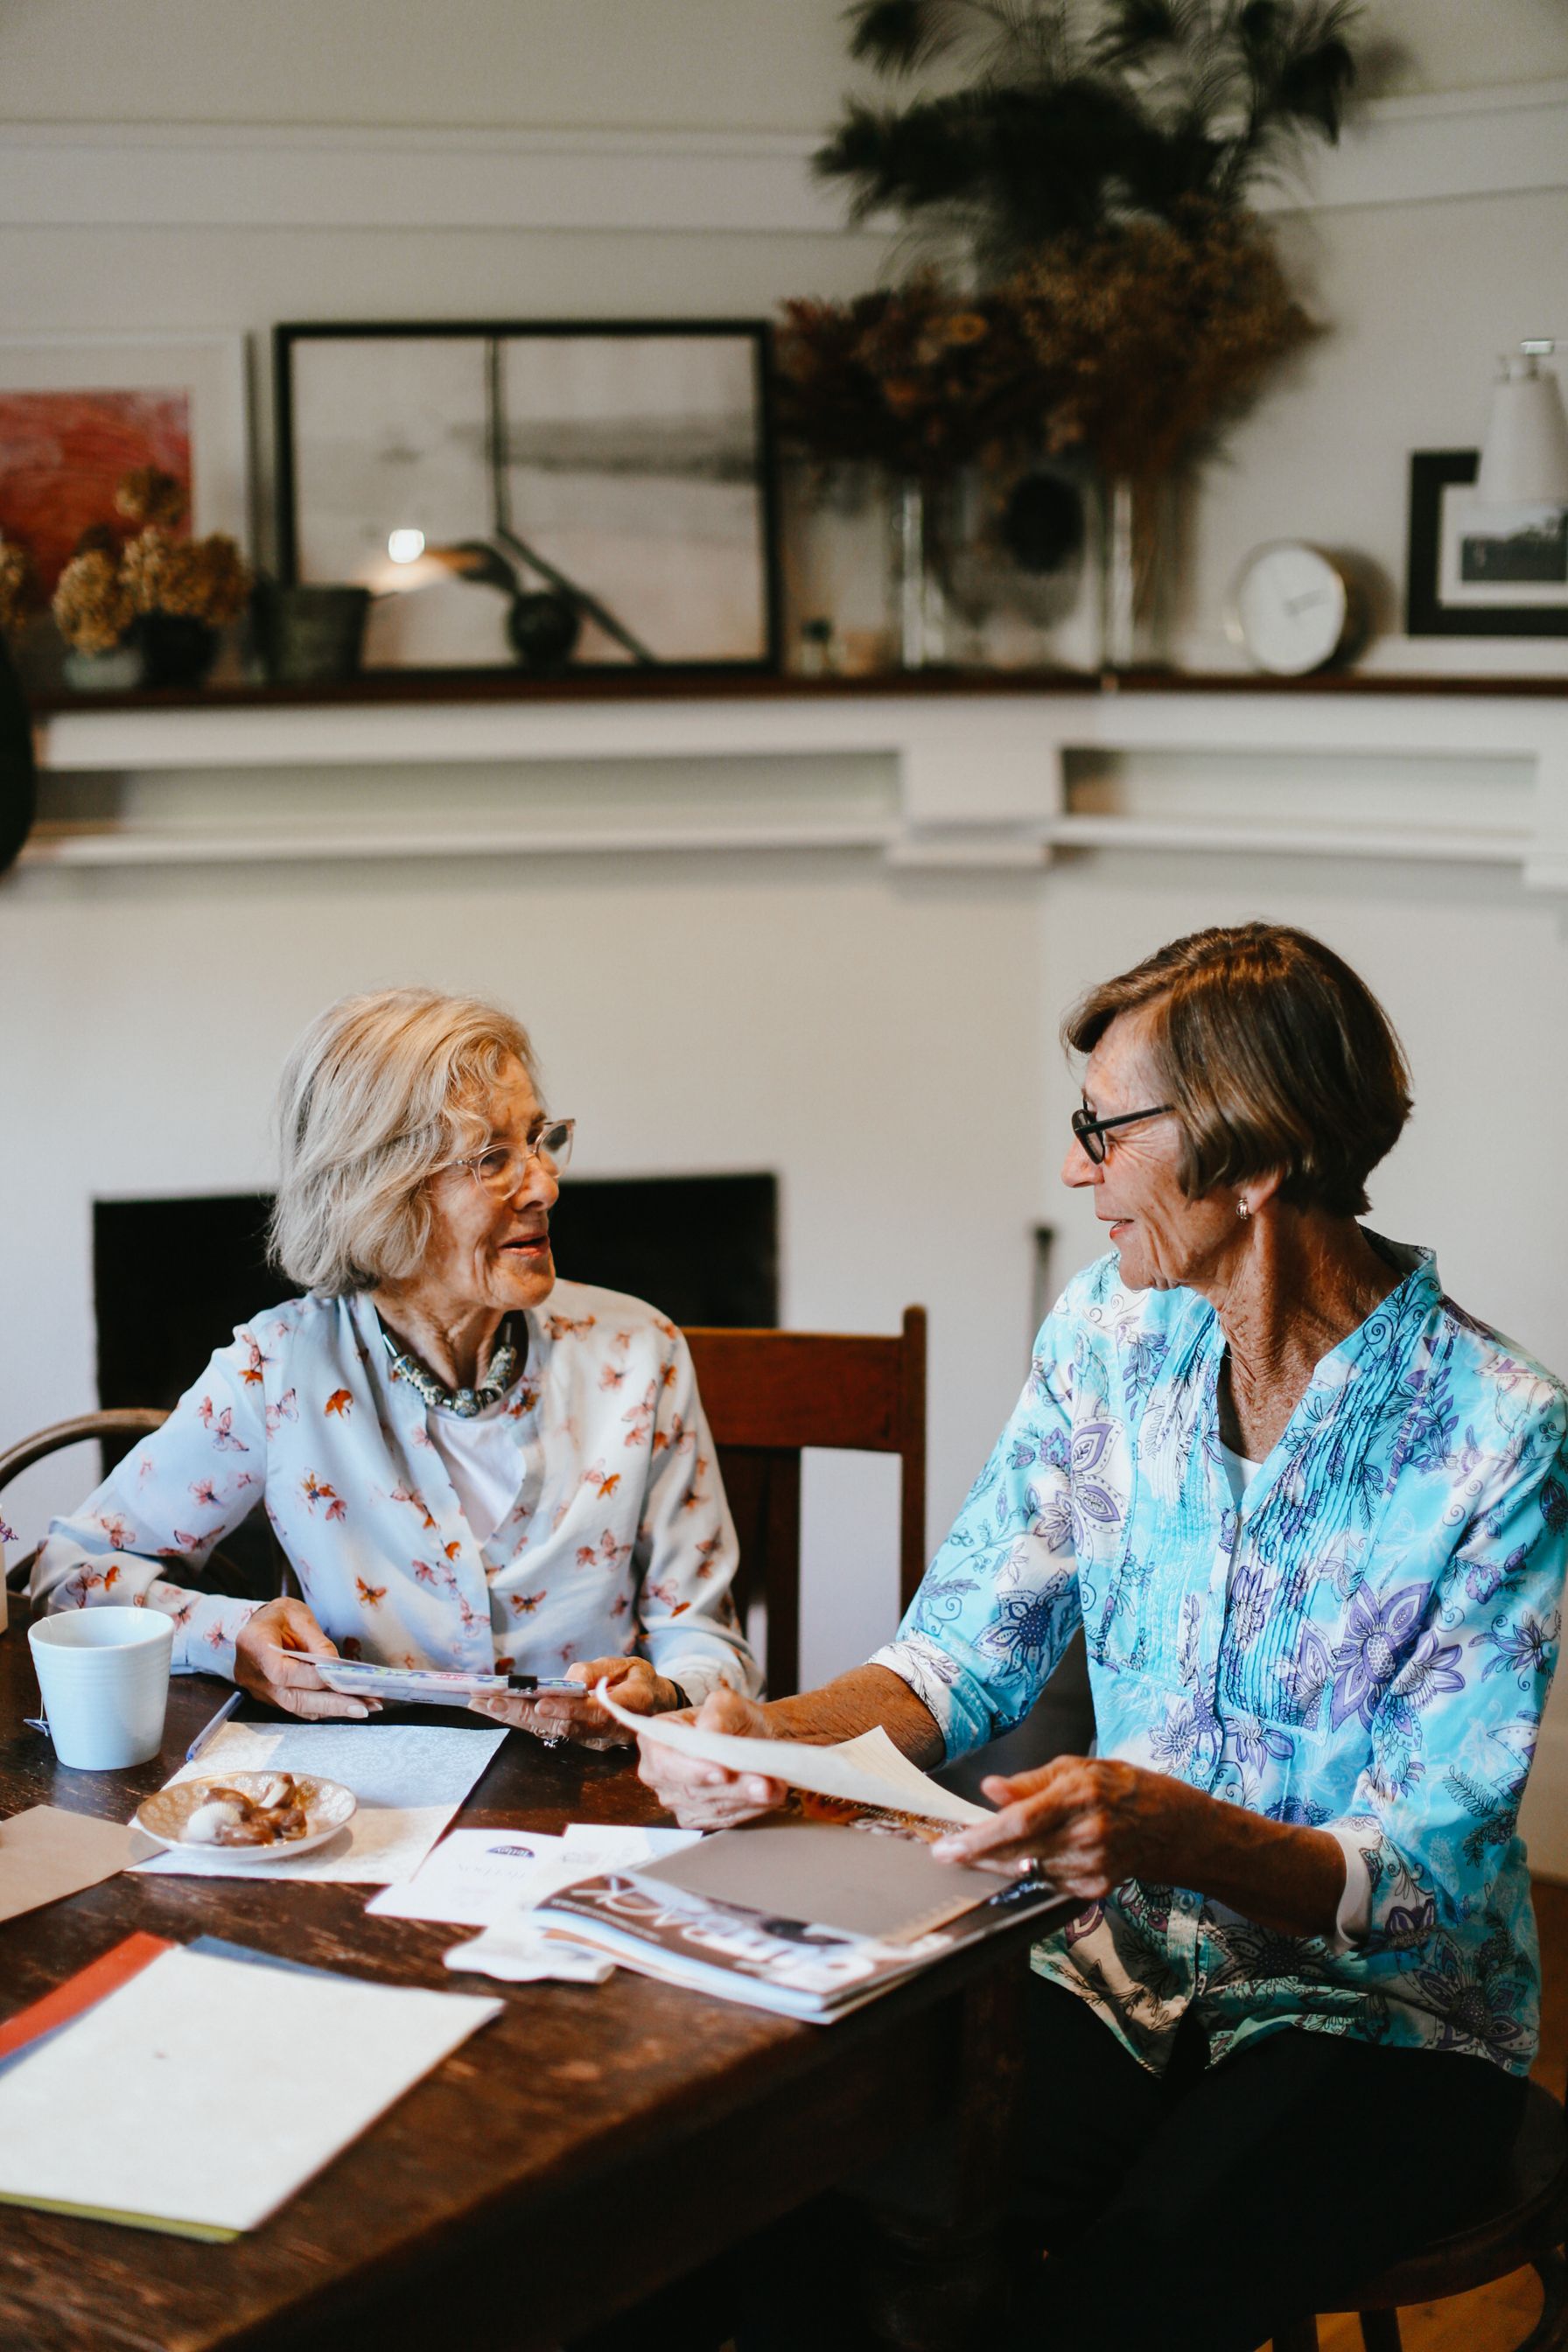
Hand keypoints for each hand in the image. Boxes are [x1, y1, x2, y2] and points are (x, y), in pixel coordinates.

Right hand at [232, 1597, 378, 1720]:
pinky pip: (298, 1707)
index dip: (312, 1678)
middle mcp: (252, 1674)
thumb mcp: (298, 1616)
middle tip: (365, 1705)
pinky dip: (324, 1707)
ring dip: (333, 1709)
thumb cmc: (278, 1616)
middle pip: (293, 1699)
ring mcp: (259, 1690)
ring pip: (297, 1707)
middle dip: (332, 1704)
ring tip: (366, 1705)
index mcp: (254, 1645)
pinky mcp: (271, 1698)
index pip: (282, 1673)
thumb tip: (337, 1668)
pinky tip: (348, 1703)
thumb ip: (317, 1642)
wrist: (257, 1625)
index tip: (343, 1679)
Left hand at [468, 1655, 682, 1752]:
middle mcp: (600, 1732)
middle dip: (520, 1714)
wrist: (654, 1709)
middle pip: (557, 1726)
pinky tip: (493, 1707)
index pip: (591, 1713)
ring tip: (479, 1702)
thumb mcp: (632, 1667)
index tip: (541, 1703)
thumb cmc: (642, 1683)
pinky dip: (517, 1718)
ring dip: (511, 1717)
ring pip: (545, 1730)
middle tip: (487, 1701)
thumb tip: (572, 1678)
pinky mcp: (573, 1737)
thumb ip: (603, 1670)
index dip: (566, 1709)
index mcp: (622, 1711)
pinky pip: (544, 1729)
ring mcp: (585, 1739)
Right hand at [635, 1684, 786, 1828]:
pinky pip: (725, 1819)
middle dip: (731, 1787)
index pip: (665, 1762)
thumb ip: (716, 1713)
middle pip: (693, 1789)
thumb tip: (707, 1731)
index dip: (693, 1770)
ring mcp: (677, 1800)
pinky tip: (771, 1795)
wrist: (753, 1738)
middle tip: (763, 1783)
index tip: (723, 1772)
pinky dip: (752, 1808)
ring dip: (747, 1799)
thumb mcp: (727, 1703)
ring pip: (713, 1807)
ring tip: (774, 1787)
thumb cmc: (735, 1718)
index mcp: (656, 1740)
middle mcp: (658, 1775)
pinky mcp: (698, 1818)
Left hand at [929, 1755, 1208, 1898]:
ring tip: (979, 1853)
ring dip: (999, 1865)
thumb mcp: (1074, 1768)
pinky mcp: (1095, 1889)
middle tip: (948, 1853)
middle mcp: (1087, 1834)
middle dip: (977, 1856)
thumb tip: (990, 1788)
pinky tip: (1025, 1859)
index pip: (1018, 1823)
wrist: (1168, 1824)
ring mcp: (1093, 1866)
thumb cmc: (1117, 1786)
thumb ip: (1029, 1783)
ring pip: (1029, 1872)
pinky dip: (1029, 1873)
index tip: (947, 1847)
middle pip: (1018, 1853)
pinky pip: (1048, 1884)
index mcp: (1078, 1796)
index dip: (979, 1838)